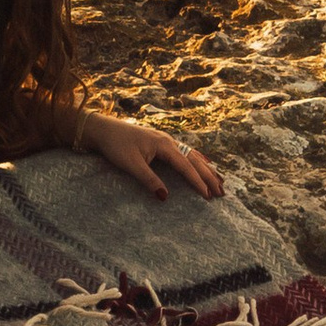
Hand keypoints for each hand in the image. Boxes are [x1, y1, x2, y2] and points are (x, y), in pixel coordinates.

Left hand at [75, 109, 224, 200]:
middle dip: (209, 177)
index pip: (186, 166)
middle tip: (222, 193)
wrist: (103, 129)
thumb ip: (148, 179)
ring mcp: (166, 140)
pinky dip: (198, 160)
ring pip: (192, 155)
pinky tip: (204, 162)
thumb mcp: (131, 164)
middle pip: (194, 160)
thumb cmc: (116, 145)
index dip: (198, 182)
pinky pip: (186, 151)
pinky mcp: (161, 142)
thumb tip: (165, 197)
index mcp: (164, 145)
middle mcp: (169, 141)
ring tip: (220, 182)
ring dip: (206, 169)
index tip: (208, 196)